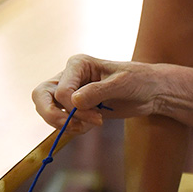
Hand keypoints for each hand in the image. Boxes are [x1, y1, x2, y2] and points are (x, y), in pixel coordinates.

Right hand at [31, 55, 168, 130]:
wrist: (151, 92)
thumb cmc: (139, 80)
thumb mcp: (121, 84)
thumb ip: (98, 91)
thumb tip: (74, 101)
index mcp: (77, 64)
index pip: (61, 91)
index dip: (74, 109)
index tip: (98, 118)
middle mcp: (69, 76)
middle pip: (40, 96)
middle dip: (52, 116)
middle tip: (74, 127)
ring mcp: (71, 92)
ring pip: (47, 109)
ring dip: (64, 124)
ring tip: (89, 125)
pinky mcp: (76, 107)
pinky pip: (62, 120)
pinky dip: (74, 127)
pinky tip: (94, 124)